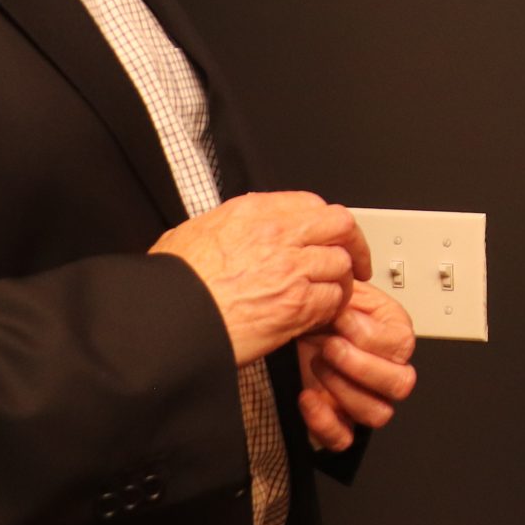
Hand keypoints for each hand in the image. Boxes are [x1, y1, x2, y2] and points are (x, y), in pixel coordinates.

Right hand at [150, 191, 369, 365]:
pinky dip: (332, 309)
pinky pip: (334, 301)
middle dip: (354, 243)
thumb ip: (226, 227)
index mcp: (253, 213)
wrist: (167, 321)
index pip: (310, 203)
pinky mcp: (298, 305)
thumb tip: (232, 233)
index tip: (329, 234)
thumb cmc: (172, 285)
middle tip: (356, 260)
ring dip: (341, 281)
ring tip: (332, 294)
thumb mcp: (193, 234)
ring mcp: (293, 269)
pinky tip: (320, 316)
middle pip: (341, 225)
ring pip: (342, 265)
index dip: (325, 222)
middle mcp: (279, 234)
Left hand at [296, 280, 418, 450]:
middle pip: (400, 384)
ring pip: (378, 413)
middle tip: (331, 345)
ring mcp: (366, 398)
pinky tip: (307, 395)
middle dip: (360, 364)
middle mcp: (387, 370)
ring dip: (343, 388)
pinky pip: (343, 439)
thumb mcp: (341, 291)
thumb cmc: (320, 310)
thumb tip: (348, 311)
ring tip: (318, 362)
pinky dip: (324, 422)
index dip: (368, 335)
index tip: (342, 318)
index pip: (403, 346)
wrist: (294, 325)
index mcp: (395, 336)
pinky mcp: (340, 420)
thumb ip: (351, 293)